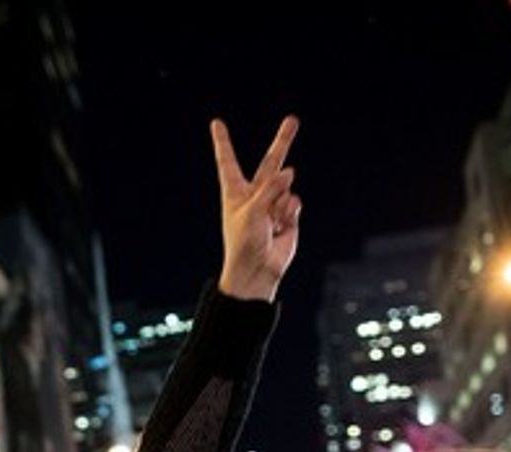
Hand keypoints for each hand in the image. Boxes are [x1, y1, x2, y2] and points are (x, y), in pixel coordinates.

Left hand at [212, 116, 300, 301]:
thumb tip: (289, 171)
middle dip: (282, 142)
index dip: (223, 142)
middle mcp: (254, 194)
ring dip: (280, 203)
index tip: (216, 123)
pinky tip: (281, 227)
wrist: (258, 271)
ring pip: (285, 187)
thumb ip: (270, 188)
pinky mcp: (288, 216)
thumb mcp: (253, 211)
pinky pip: (294, 203)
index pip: (228, 161)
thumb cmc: (244, 243)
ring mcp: (273, 204)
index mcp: (235, 192)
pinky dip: (290, 212)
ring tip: (271, 222)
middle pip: (270, 162)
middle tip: (292, 120)